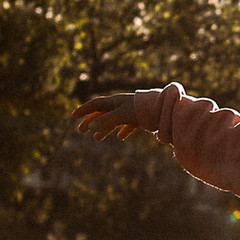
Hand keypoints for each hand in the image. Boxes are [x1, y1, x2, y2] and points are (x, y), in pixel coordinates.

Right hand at [70, 81, 200, 139]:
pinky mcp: (142, 117)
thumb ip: (106, 121)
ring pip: (114, 119)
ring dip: (104, 128)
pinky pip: (128, 124)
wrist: (166, 109)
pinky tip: (120, 137)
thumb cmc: (144, 110)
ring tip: (97, 138)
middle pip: (103, 112)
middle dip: (91, 121)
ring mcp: (132, 110)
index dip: (84, 110)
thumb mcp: (122, 115)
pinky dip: (122, 130)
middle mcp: (123, 104)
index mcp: (116, 101)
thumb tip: (89, 127)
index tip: (73, 117)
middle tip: (80, 130)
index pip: (95, 104)